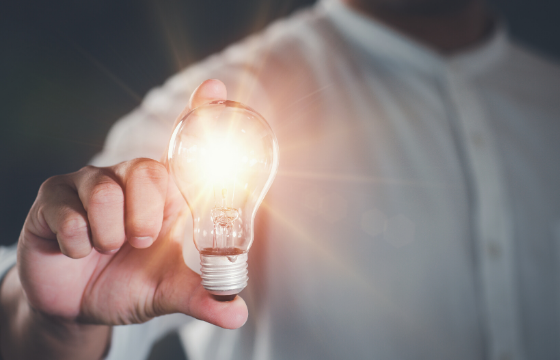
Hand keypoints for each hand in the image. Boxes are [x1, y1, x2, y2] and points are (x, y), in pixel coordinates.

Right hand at [1, 80, 246, 358]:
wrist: (76, 306)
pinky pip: (68, 212)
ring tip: (108, 249)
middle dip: (146, 217)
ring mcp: (88, 186)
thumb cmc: (127, 285)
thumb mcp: (166, 291)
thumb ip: (201, 295)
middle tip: (139, 243)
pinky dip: (78, 243)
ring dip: (111, 233)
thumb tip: (238, 311)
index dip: (201, 115)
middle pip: (146, 170)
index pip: (184, 147)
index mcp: (164, 194)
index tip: (216, 90)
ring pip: (106, 190)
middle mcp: (129, 180)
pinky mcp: (52, 200)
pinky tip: (77, 252)